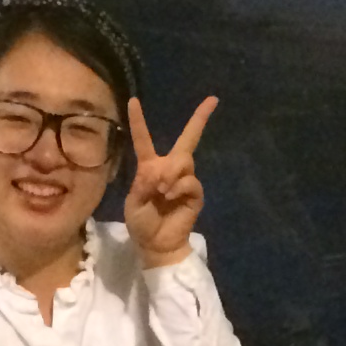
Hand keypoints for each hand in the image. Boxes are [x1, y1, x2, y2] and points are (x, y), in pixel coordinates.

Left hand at [124, 95, 216, 267]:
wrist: (155, 245)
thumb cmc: (141, 223)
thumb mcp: (134, 202)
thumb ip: (144, 184)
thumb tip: (161, 173)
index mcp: (150, 167)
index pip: (143, 140)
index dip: (138, 121)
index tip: (133, 100)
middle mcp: (169, 169)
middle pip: (188, 139)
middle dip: (200, 118)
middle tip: (212, 101)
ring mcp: (184, 180)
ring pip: (184, 160)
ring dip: (171, 172)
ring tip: (161, 189)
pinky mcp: (195, 194)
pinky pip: (190, 180)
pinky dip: (178, 186)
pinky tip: (169, 195)